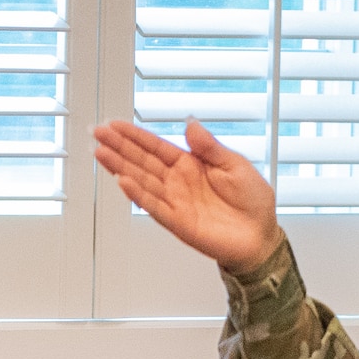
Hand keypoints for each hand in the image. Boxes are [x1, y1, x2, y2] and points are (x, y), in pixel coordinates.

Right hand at [92, 118, 279, 272]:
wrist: (261, 236)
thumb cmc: (252, 202)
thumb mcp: (235, 164)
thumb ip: (210, 146)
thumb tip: (190, 123)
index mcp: (190, 165)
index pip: (156, 147)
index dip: (135, 135)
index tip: (114, 125)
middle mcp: (177, 182)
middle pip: (142, 161)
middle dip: (119, 147)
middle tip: (97, 134)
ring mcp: (175, 201)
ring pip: (142, 181)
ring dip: (120, 167)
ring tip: (101, 153)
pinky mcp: (178, 222)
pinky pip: (154, 206)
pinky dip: (138, 194)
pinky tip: (123, 181)